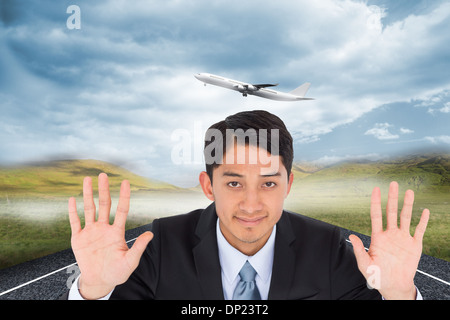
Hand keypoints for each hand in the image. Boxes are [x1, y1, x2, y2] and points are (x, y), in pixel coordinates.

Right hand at [68, 173, 152, 298]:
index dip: (124, 196)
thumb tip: (150, 234)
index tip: (125, 182)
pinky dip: (73, 211)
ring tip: (87, 179)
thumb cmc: (117, 272)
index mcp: (117, 232)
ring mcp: (91, 232)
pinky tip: (72, 199)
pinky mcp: (78, 239)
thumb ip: (139, 248)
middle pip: (104, 205)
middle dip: (104, 190)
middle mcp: (104, 228)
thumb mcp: (130, 261)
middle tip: (103, 175)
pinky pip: (75, 222)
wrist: (100, 281)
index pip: (122, 210)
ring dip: (88, 194)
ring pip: (89, 209)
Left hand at [349, 181, 429, 299]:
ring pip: (405, 217)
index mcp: (377, 237)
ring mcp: (403, 238)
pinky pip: (419, 230)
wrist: (393, 286)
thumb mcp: (365, 265)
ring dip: (407, 205)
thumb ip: (358, 251)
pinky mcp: (414, 245)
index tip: (376, 189)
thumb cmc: (377, 276)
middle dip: (392, 198)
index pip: (376, 215)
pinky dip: (422, 221)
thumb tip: (351, 236)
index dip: (375, 202)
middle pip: (391, 212)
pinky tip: (425, 211)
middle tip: (393, 183)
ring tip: (409, 192)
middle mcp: (390, 234)